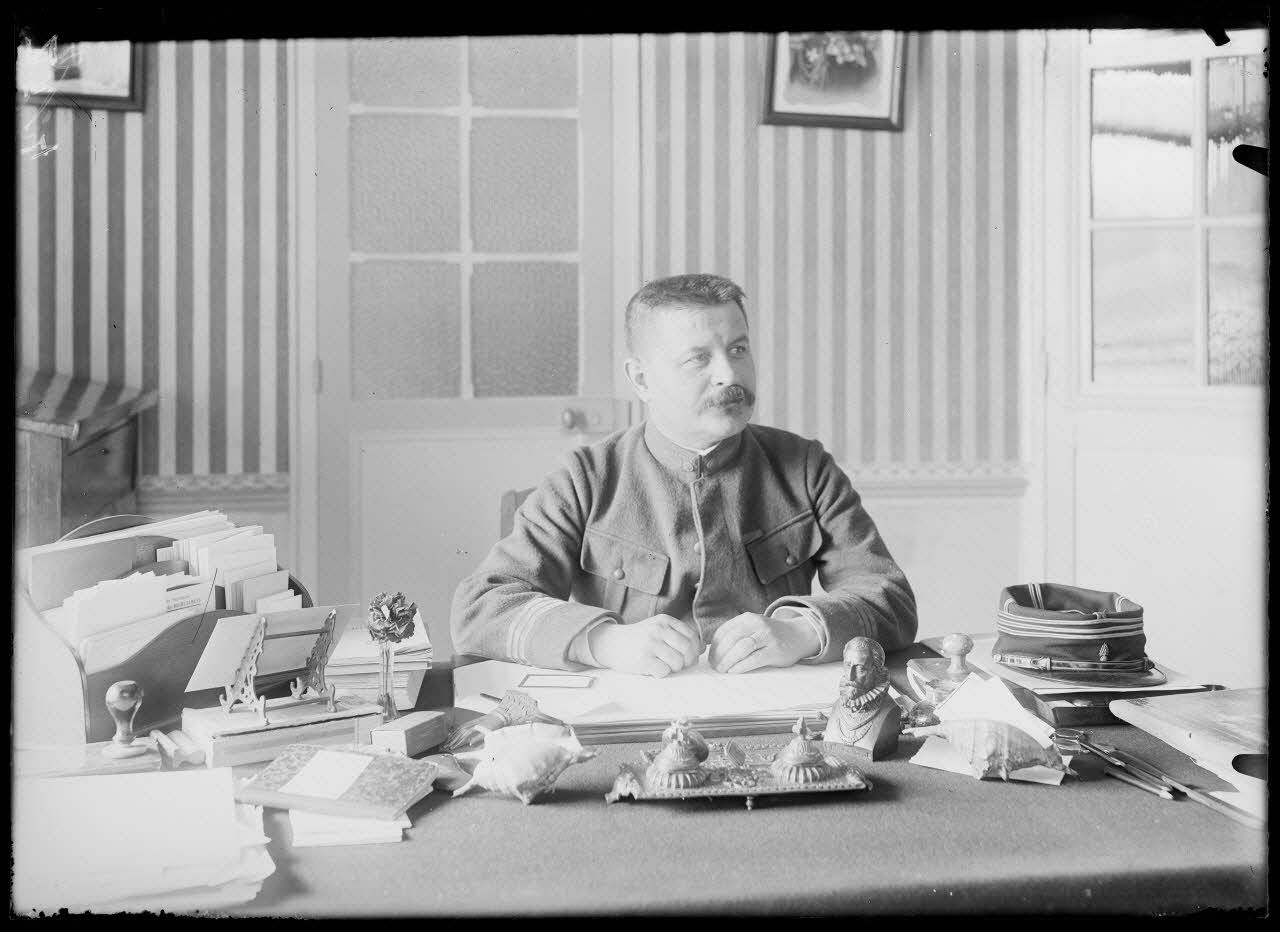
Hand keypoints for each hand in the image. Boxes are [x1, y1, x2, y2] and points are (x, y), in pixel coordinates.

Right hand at [587, 614, 703, 676]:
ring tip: (662, 665)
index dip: (694, 650)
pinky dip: (661, 674)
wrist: (611, 643)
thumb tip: (703, 647)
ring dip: (673, 669)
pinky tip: (652, 669)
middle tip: (678, 665)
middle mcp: (658, 630)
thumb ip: (678, 635)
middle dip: (687, 661)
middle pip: (688, 649)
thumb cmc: (639, 639)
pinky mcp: (643, 659)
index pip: (692, 636)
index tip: (688, 657)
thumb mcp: (658, 629)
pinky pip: (664, 672)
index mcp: (665, 621)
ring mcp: (650, 644)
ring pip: (678, 662)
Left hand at [707, 613, 819, 673]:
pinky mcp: (775, 650)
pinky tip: (734, 671)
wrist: (798, 634)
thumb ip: (737, 634)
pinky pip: (754, 659)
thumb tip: (714, 652)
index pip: (724, 631)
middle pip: (731, 639)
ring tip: (722, 670)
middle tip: (715, 667)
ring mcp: (767, 636)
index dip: (714, 646)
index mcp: (747, 618)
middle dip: (719, 655)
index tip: (710, 659)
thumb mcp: (753, 627)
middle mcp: (757, 624)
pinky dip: (741, 666)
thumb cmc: (770, 635)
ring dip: (728, 660)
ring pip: (742, 647)